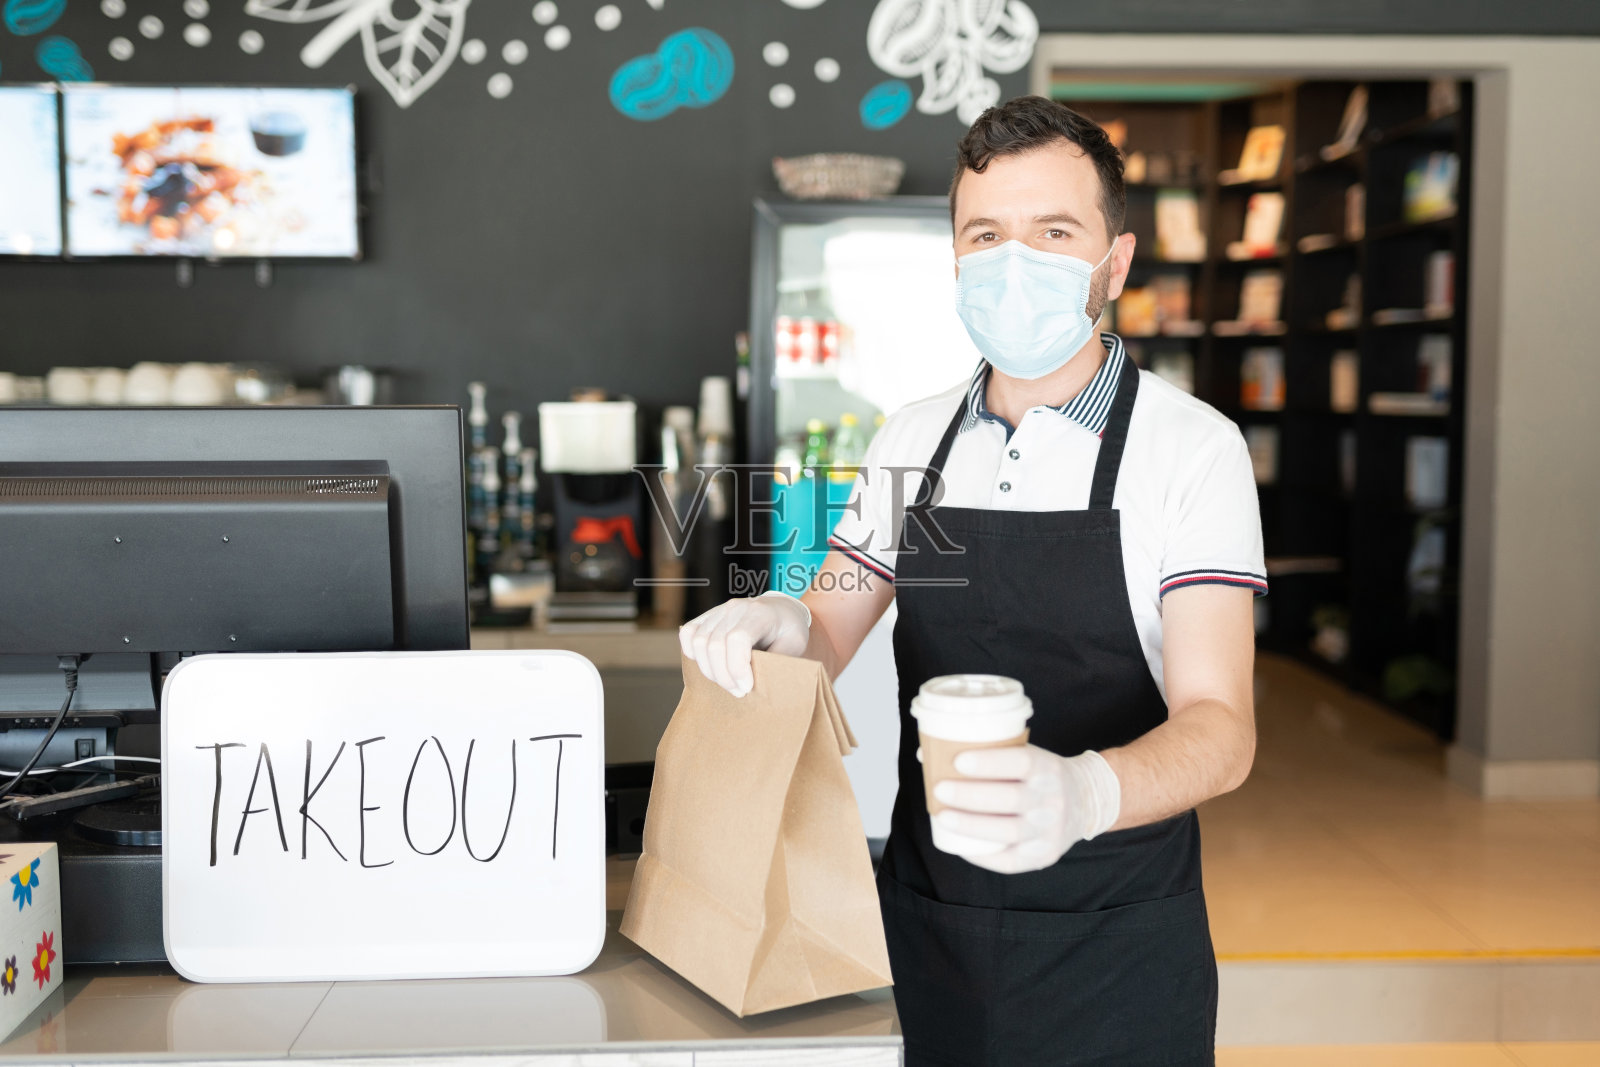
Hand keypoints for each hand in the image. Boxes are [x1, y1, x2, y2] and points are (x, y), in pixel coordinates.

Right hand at [679, 592, 810, 697]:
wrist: (781, 610)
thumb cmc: (789, 630)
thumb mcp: (795, 646)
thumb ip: (777, 662)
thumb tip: (758, 684)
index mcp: (760, 613)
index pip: (737, 639)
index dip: (737, 668)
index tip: (747, 687)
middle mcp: (736, 608)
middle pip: (715, 644)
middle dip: (724, 676)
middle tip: (739, 691)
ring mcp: (719, 610)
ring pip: (698, 642)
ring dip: (709, 670)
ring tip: (727, 682)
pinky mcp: (707, 617)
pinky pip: (688, 633)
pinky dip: (692, 653)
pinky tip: (708, 666)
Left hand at [932, 746, 1120, 873]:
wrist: (1084, 801)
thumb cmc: (1038, 775)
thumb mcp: (1026, 755)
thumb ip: (984, 755)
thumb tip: (927, 754)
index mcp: (1048, 768)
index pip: (1021, 762)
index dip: (990, 763)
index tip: (958, 761)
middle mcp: (1053, 799)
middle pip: (1011, 799)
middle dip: (971, 796)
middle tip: (940, 789)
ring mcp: (1051, 830)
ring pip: (1010, 831)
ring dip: (972, 826)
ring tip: (942, 817)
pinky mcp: (1045, 855)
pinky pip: (1011, 860)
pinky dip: (983, 855)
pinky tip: (960, 846)